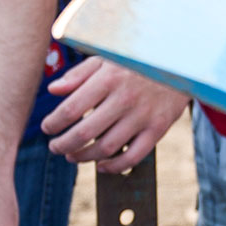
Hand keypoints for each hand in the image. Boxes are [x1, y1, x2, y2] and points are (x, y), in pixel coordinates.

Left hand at [41, 57, 185, 170]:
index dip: (54, 123)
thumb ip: (78, 74)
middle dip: (63, 144)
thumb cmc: (135, 60)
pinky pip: (133, 156)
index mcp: (107, 79)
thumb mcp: (106, 58)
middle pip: (85, 132)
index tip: (46, 128)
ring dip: (84, 157)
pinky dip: (114, 167)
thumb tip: (53, 90)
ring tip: (72, 155)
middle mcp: (124, 99)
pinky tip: (101, 166)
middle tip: (54, 147)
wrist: (180, 62)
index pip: (71, 109)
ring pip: (106, 147)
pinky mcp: (158, 129)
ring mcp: (142, 116)